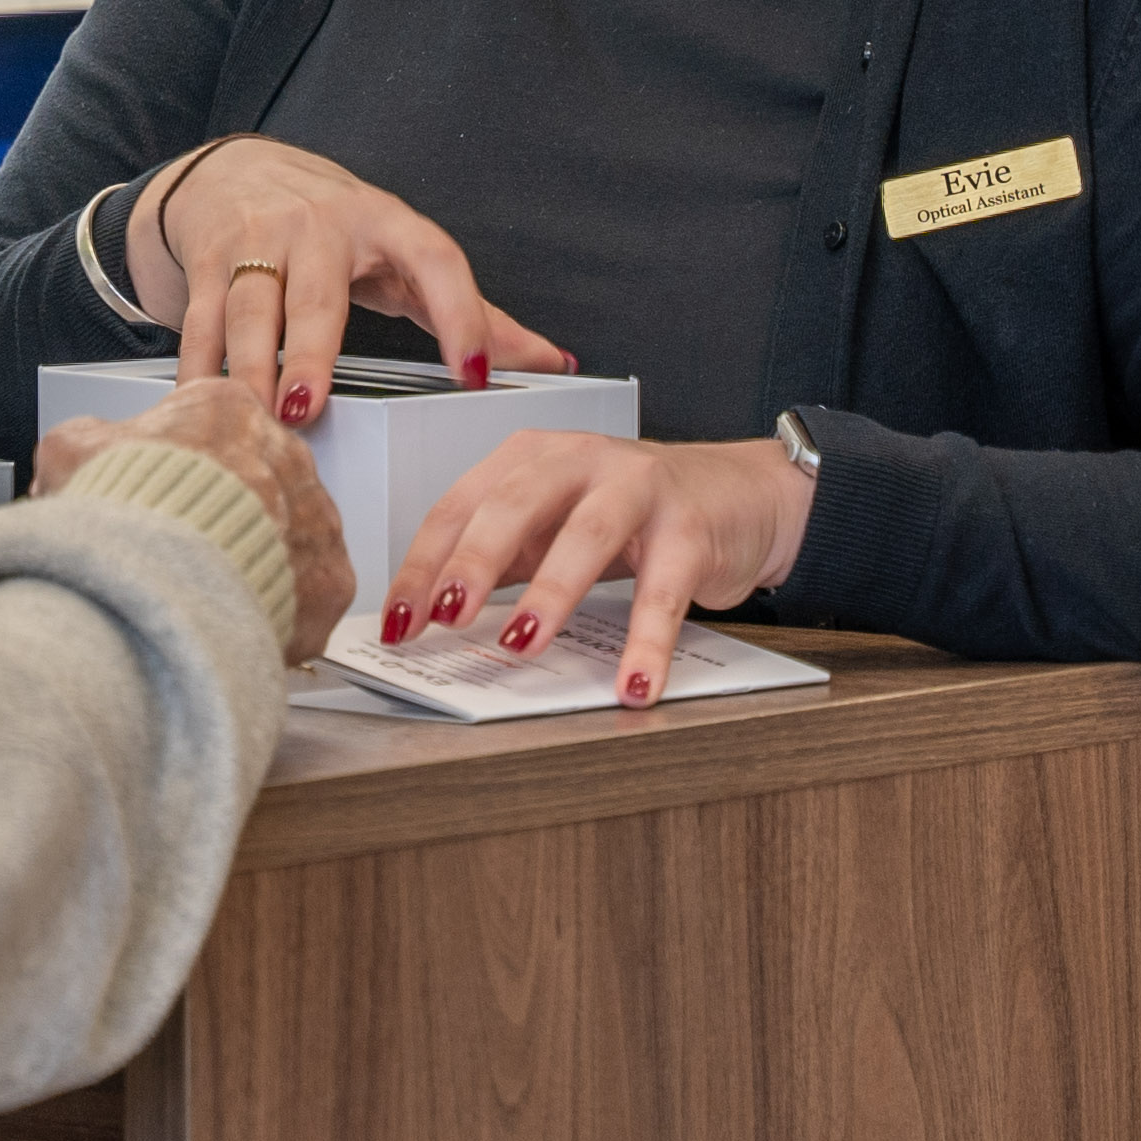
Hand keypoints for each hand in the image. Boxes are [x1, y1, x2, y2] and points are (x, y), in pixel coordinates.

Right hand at [38, 377, 357, 668]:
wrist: (155, 593)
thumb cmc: (121, 521)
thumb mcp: (70, 453)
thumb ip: (88, 441)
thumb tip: (81, 451)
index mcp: (227, 410)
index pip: (215, 424)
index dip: (181, 464)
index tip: (162, 492)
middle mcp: (285, 456)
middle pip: (258, 478)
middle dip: (225, 510)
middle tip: (180, 545)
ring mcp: (316, 520)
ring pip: (289, 534)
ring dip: (255, 558)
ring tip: (205, 588)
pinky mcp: (330, 582)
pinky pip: (308, 592)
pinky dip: (277, 607)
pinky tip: (235, 617)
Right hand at [122, 137, 577, 426]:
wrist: (233, 171)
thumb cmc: (337, 227)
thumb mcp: (406, 255)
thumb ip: (474, 312)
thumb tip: (556, 361)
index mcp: (387, 223)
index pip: (435, 260)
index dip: (460, 314)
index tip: (477, 373)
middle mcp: (320, 225)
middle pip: (318, 292)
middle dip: (312, 350)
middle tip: (308, 407)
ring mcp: (258, 238)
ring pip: (250, 308)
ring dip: (248, 366)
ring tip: (255, 417)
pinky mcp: (208, 258)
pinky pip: (200, 318)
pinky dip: (198, 365)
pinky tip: (202, 406)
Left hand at [376, 428, 815, 709]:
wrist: (741, 493)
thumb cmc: (632, 513)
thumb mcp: (553, 524)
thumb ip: (502, 559)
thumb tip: (432, 617)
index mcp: (530, 458)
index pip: (460, 506)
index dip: (424, 564)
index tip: (399, 620)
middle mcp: (579, 460)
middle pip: (514, 505)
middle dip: (473, 563)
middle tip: (445, 617)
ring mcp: (638, 487)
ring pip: (586, 535)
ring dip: (548, 593)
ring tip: (520, 644)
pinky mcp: (690, 527)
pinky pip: (664, 589)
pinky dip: (647, 641)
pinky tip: (634, 682)